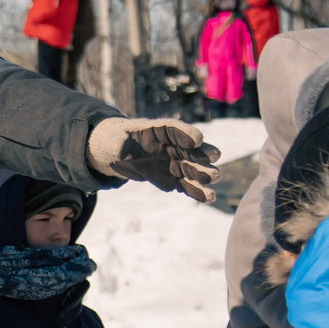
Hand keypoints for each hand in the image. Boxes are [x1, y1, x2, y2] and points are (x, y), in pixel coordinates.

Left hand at [89, 117, 219, 200]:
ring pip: (192, 169)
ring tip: (213, 181)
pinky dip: (196, 191)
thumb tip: (120, 148)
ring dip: (203, 174)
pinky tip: (208, 197)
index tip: (197, 139)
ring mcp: (176, 162)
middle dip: (202, 154)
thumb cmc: (119, 140)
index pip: (175, 129)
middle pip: (190, 150)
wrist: (121, 154)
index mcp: (160, 130)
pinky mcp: (174, 178)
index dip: (187, 133)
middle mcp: (173, 145)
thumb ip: (119, 143)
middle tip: (214, 158)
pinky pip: (186, 185)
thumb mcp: (114, 139)